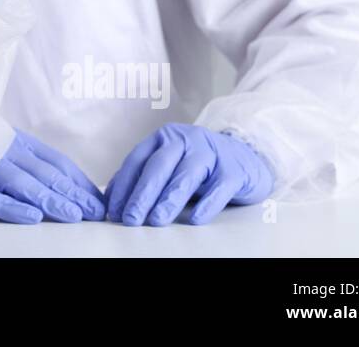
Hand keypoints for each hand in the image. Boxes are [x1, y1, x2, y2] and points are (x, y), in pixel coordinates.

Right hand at [0, 129, 105, 223]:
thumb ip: (25, 157)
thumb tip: (62, 180)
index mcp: (12, 140)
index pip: (53, 160)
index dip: (77, 179)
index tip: (97, 197)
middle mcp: (0, 150)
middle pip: (43, 173)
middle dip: (72, 193)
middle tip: (96, 211)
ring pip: (22, 185)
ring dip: (50, 200)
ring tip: (73, 216)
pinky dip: (12, 208)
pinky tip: (32, 217)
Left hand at [105, 124, 274, 226]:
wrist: (246, 158)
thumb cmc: (200, 165)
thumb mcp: (170, 164)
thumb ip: (143, 175)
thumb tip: (112, 196)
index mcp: (164, 138)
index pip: (137, 161)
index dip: (123, 186)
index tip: (114, 211)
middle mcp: (185, 140)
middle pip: (158, 167)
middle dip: (142, 194)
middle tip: (130, 218)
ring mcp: (210, 152)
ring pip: (186, 176)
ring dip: (169, 200)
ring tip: (156, 221)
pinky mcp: (233, 170)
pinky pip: (218, 188)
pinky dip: (206, 204)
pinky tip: (195, 219)